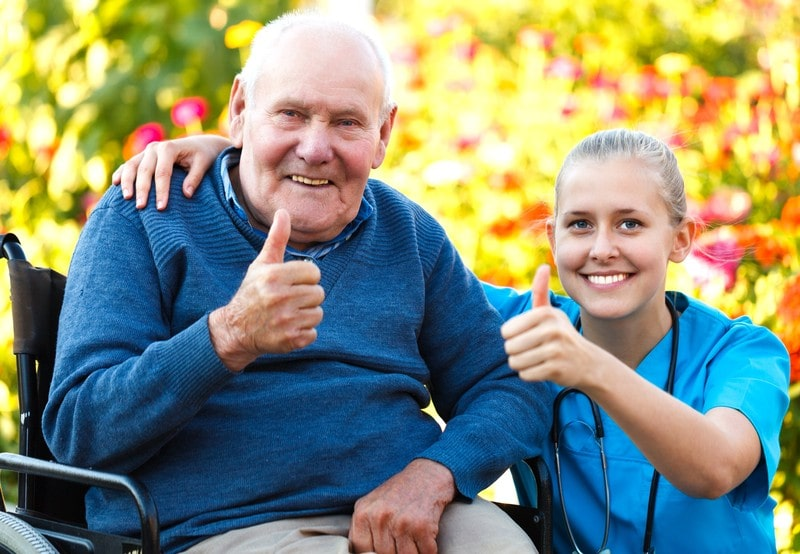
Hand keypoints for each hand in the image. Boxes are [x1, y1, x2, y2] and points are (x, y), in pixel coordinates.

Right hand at [112, 134, 230, 209]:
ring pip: (132, 166)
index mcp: (169, 148)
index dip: (161, 191)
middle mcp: (154, 148)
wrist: (199, 144)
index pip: (163, 172)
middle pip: (144, 170)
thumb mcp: (203, 164)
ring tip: (126, 198)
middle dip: (142, 190)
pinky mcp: (142, 156)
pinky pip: (128, 165)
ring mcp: (146, 151)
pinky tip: (115, 184)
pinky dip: (121, 173)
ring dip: (127, 182)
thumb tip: (187, 194)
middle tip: (141, 207)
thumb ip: (195, 178)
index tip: (161, 207)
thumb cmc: (202, 156)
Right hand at [208, 209, 324, 370]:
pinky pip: (313, 333)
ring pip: (318, 313)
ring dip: (306, 315)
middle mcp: (279, 298)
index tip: (291, 283)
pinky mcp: (290, 340)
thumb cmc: (253, 292)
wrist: (236, 330)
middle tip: (288, 301)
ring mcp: (285, 320)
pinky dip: (303, 333)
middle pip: (318, 293)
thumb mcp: (261, 265)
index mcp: (274, 276)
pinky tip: (286, 328)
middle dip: (306, 297)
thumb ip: (277, 239)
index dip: (305, 278)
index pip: (314, 273)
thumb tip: (283, 211)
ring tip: (287, 314)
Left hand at [349, 459, 455, 553]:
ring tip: (415, 540)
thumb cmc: (401, 491)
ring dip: (413, 552)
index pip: (361, 550)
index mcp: (363, 513)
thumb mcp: (373, 503)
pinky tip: (427, 538)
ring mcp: (400, 522)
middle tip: (403, 541)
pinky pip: (425, 552)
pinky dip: (429, 550)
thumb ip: (365, 527)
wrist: (429, 473)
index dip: (375, 553)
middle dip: (396, 551)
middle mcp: (379, 517)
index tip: (384, 548)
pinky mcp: (421, 526)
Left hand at [501, 264, 594, 385]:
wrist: (587, 362)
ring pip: (515, 362)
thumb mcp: (551, 313)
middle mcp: (552, 330)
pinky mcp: (556, 369)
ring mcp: (555, 350)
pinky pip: (525, 375)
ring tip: (536, 359)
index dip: (511, 336)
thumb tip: (543, 266)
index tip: (527, 336)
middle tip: (532, 350)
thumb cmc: (560, 335)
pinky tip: (543, 369)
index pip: (506, 331)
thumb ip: (541, 291)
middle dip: (516, 352)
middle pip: (509, 347)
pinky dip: (530, 374)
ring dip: (521, 364)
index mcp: (546, 314)